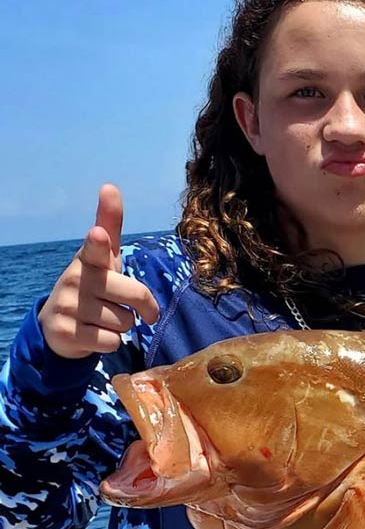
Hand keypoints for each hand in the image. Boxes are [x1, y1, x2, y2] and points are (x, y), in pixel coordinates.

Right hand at [38, 184, 159, 357]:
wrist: (59, 325)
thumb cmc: (94, 284)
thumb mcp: (103, 257)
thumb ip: (110, 225)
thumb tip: (109, 186)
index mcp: (89, 260)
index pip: (96, 248)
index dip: (98, 242)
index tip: (97, 235)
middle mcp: (76, 279)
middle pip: (134, 296)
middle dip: (141, 306)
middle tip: (127, 306)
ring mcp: (68, 307)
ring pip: (125, 322)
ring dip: (123, 325)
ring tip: (104, 319)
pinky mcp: (66, 333)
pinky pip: (112, 341)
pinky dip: (111, 342)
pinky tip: (94, 334)